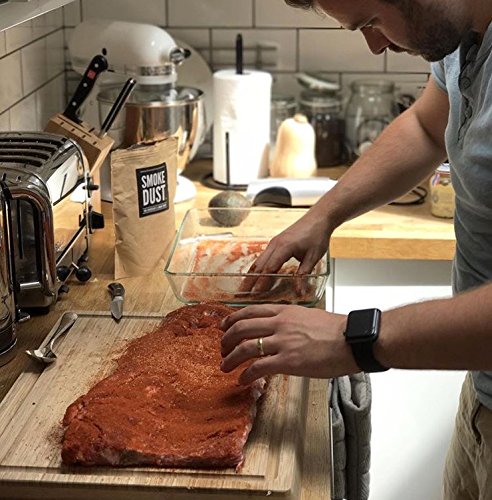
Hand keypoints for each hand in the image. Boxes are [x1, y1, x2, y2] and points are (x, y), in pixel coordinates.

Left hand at [220, 304, 358, 384]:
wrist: (352, 340)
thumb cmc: (335, 330)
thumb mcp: (307, 316)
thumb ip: (289, 320)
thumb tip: (277, 329)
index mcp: (284, 311)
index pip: (249, 311)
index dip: (232, 319)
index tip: (223, 326)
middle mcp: (279, 324)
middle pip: (241, 327)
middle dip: (226, 339)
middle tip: (222, 348)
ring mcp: (282, 342)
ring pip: (244, 347)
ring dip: (230, 358)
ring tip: (224, 366)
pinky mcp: (288, 361)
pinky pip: (257, 368)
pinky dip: (245, 375)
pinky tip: (242, 380)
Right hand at [239, 209, 331, 292]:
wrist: (318, 218)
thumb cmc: (317, 235)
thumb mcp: (313, 257)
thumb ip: (304, 275)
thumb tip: (299, 291)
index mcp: (284, 247)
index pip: (269, 268)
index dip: (262, 282)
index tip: (256, 294)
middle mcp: (275, 244)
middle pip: (259, 265)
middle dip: (249, 280)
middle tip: (242, 294)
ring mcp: (273, 243)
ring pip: (259, 261)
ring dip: (251, 275)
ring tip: (245, 288)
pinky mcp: (275, 243)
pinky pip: (263, 257)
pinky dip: (257, 268)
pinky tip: (255, 276)